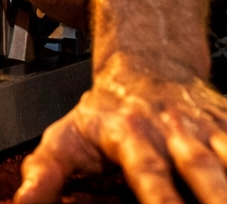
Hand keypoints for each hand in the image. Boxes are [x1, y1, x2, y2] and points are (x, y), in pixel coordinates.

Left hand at [17, 55, 226, 203]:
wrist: (146, 63)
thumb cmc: (105, 110)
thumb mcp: (65, 138)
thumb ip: (44, 173)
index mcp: (130, 133)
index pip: (147, 171)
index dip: (160, 198)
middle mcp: (172, 129)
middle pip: (200, 167)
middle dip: (215, 196)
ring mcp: (207, 128)